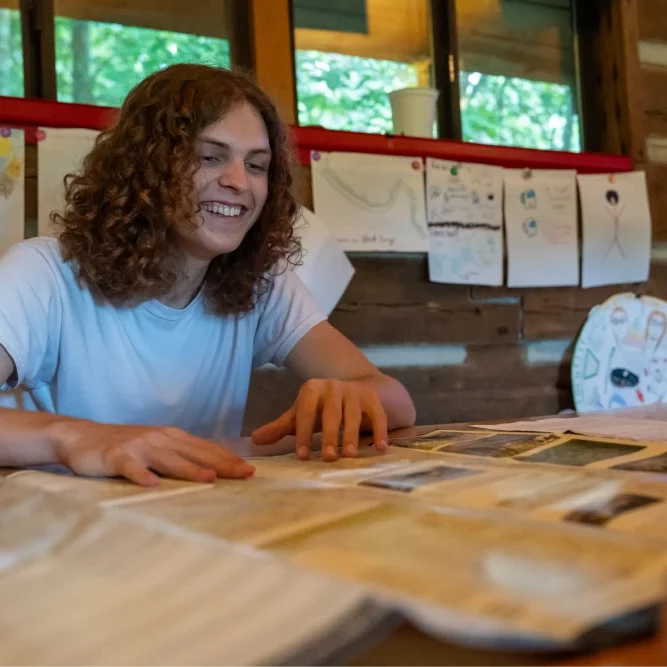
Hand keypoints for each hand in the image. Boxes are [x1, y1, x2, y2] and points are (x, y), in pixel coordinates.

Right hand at [51, 420, 254, 485]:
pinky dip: (141, 475)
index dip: (229, 459)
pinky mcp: (116, 456)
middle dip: (222, 464)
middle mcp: (160, 438)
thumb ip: (180, 455)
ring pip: (169, 459)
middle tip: (245, 475)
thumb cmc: (125, 446)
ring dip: (190, 469)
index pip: (207, 448)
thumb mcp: (157, 447)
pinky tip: (152, 485)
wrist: (81, 436)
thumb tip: (213, 469)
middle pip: (195, 452)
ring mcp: (138, 446)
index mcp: (173, 437)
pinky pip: (131, 467)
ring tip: (210, 479)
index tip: (250, 470)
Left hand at [251, 378, 387, 460]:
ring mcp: (355, 391)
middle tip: (327, 458)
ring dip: (352, 435)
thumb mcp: (301, 415)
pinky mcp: (373, 398)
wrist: (355, 389)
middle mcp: (334, 386)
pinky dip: (380, 431)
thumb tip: (254, 440)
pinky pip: (378, 415)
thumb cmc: (322, 408)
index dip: (303, 433)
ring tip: (350, 455)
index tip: (301, 456)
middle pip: (331, 413)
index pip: (306, 412)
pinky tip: (381, 448)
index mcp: (312, 389)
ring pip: (353, 415)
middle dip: (329, 436)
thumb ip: (280, 427)